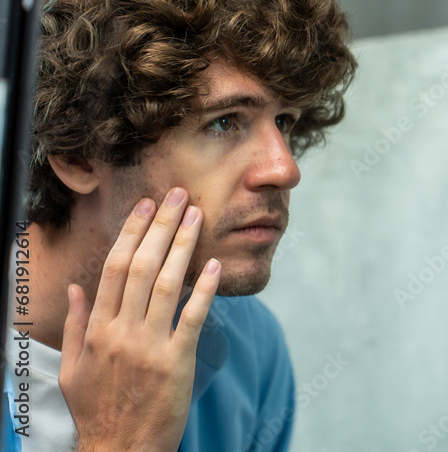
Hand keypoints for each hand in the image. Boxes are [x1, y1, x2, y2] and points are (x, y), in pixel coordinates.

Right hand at [58, 187, 220, 451]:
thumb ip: (77, 324)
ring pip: (167, 284)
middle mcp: (121, 332)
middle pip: (141, 266)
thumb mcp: (74, 368)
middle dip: (162, 226)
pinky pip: (193, 318)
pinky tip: (214, 264)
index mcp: (97, 329)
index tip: (147, 205)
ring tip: (198, 216)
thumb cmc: (97, 410)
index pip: (114, 267)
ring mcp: (149, 347)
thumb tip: (76, 286)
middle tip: (179, 195)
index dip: (132, 232)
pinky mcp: (176, 363)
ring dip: (183, 246)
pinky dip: (204, 290)